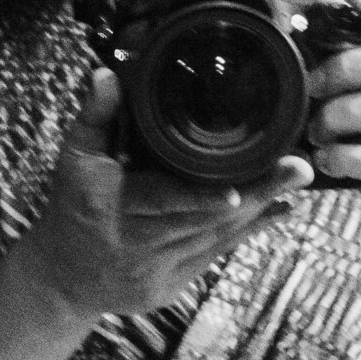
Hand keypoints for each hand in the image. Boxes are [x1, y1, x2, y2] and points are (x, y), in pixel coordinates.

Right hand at [22, 69, 311, 320]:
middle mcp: (136, 243)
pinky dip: (250, 232)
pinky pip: (216, 254)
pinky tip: (281, 209)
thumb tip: (107, 73)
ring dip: (260, 210)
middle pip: (203, 219)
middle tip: (296, 168)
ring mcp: (157, 271)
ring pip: (215, 238)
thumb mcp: (73, 156)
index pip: (160, 203)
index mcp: (110, 206)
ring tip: (296, 181)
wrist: (64, 277)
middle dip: (254, 195)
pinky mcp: (173, 286)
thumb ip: (94, 115)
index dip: (199, 200)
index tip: (236, 191)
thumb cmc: (72, 204)